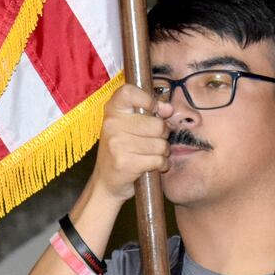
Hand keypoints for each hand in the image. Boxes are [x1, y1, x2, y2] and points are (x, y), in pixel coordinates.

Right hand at [89, 84, 173, 201]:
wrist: (106, 182)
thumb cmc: (121, 151)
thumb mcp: (128, 127)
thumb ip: (149, 113)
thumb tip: (168, 109)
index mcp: (112, 111)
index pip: (129, 92)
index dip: (147, 99)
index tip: (153, 110)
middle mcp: (112, 125)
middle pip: (157, 124)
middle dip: (163, 135)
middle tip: (153, 141)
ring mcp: (117, 144)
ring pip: (160, 144)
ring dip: (162, 152)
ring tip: (151, 155)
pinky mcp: (125, 163)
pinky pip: (158, 160)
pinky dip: (161, 165)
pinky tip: (153, 166)